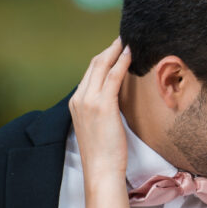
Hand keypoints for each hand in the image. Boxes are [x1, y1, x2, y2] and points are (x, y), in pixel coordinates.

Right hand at [69, 38, 131, 181]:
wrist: (101, 170)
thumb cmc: (104, 153)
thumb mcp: (97, 125)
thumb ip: (101, 108)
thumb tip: (115, 98)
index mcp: (75, 102)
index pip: (89, 72)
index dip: (103, 57)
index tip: (115, 47)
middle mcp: (79, 98)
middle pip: (94, 64)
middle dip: (109, 48)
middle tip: (124, 37)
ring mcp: (89, 101)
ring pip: (102, 66)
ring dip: (116, 50)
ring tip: (128, 40)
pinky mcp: (103, 105)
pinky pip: (113, 76)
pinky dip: (122, 62)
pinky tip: (131, 53)